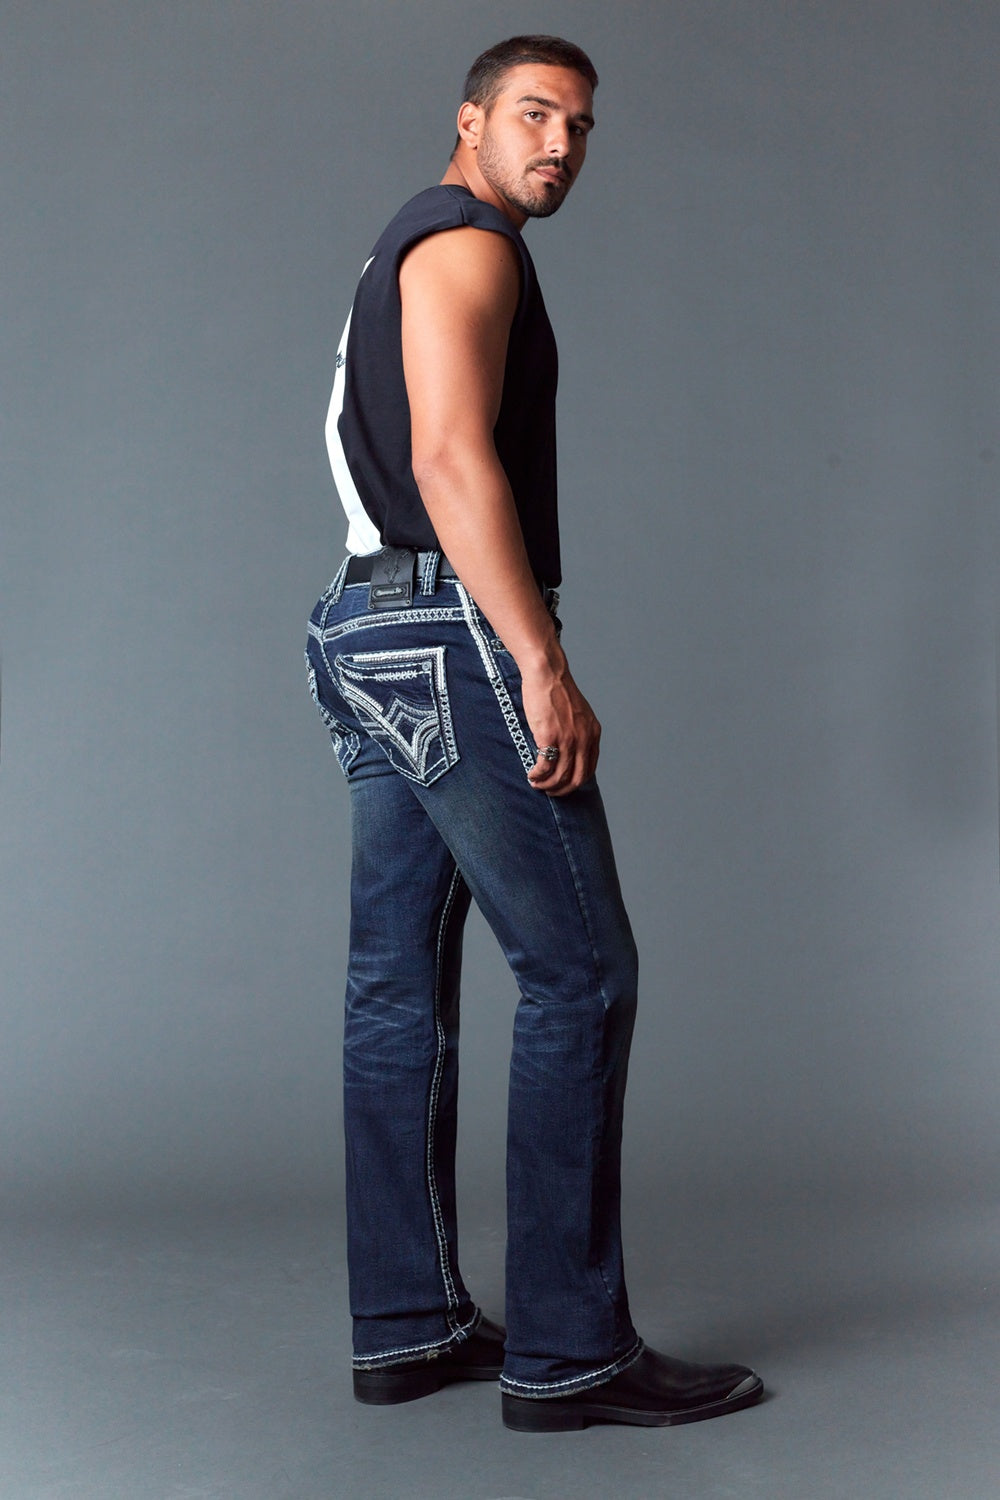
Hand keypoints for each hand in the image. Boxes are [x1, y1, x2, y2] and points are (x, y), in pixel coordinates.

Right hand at [522, 662, 600, 795]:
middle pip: (577, 779)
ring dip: (546, 785)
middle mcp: (584, 739)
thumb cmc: (556, 691)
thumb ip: (578, 732)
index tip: (562, 784)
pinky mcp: (550, 737)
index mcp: (593, 733)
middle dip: (562, 790)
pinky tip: (531, 774)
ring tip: (535, 783)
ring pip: (560, 776)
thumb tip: (568, 752)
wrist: (546, 674)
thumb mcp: (577, 714)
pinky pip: (545, 767)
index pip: (589, 770)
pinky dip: (537, 775)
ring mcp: (568, 739)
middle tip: (549, 791)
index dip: (574, 782)